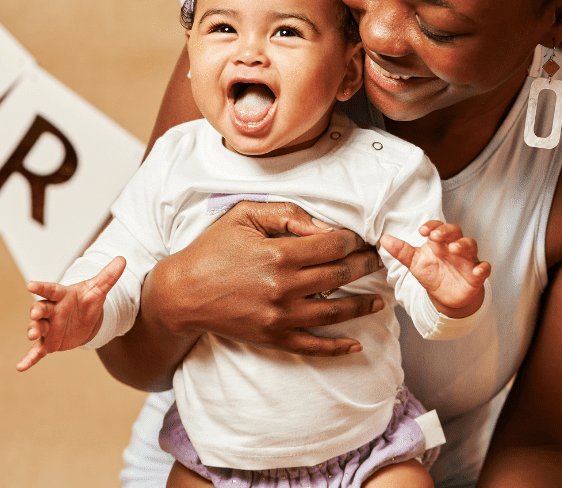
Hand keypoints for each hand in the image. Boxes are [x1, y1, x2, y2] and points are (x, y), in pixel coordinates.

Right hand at [16, 256, 125, 371]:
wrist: (87, 320)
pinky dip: (29, 359)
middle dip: (37, 311)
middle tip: (35, 313)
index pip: (51, 289)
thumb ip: (108, 276)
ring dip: (34, 330)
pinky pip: (37, 351)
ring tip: (32, 334)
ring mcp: (49, 327)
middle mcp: (51, 310)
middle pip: (41, 308)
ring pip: (38, 328)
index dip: (41, 287)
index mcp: (61, 295)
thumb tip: (122, 259)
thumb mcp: (98, 290)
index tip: (30, 285)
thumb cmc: (87, 301)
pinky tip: (21, 367)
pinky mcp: (49, 343)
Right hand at [147, 201, 385, 356]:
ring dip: (362, 305)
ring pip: (335, 311)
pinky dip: (337, 347)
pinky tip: (356, 344)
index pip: (333, 245)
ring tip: (379, 300)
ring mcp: (280, 316)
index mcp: (279, 253)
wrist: (181, 293)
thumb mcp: (245, 216)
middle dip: (365, 266)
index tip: (360, 237)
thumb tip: (324, 226)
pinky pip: (312, 345)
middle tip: (378, 261)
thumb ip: (287, 214)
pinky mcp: (273, 337)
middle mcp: (284, 286)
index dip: (352, 239)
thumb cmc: (212, 248)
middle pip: (340, 275)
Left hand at [381, 221, 489, 317]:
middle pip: (455, 232)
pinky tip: (478, 271)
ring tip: (454, 249)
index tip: (421, 231)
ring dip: (463, 245)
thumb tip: (384, 239)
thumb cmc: (433, 273)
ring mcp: (467, 260)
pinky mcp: (476, 275)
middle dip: (447, 231)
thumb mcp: (415, 263)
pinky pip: (484, 268)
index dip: (431, 226)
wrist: (446, 296)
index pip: (437, 227)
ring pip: (470, 245)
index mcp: (439, 242)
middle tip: (436, 236)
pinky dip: (483, 268)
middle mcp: (454, 247)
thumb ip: (401, 251)